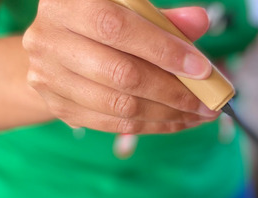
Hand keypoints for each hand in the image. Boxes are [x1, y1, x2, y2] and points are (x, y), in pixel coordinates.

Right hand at [22, 0, 218, 133]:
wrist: (56, 44)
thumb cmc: (102, 20)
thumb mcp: (128, 8)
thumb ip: (162, 17)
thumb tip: (200, 21)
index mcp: (67, 3)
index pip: (117, 28)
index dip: (163, 50)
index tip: (201, 68)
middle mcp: (49, 39)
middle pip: (121, 74)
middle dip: (173, 91)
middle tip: (209, 101)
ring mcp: (49, 76)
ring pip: (119, 105)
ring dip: (168, 114)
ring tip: (199, 114)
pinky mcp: (58, 106)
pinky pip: (113, 124)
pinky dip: (153, 125)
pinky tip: (178, 121)